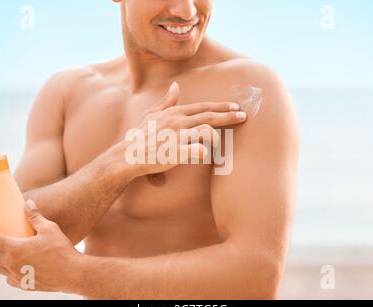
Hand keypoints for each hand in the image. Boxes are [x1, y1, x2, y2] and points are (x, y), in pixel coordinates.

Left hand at [0, 199, 80, 292]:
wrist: (72, 273)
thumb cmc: (61, 249)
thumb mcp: (49, 228)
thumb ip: (35, 216)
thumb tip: (27, 203)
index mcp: (15, 249)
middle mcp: (12, 264)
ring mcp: (17, 276)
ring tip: (5, 251)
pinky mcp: (24, 285)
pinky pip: (8, 278)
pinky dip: (8, 270)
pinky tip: (17, 264)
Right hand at [122, 82, 247, 175]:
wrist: (128, 154)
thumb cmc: (141, 136)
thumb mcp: (151, 114)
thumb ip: (166, 101)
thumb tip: (175, 86)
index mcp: (174, 113)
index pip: (202, 107)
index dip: (220, 106)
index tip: (234, 106)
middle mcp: (178, 121)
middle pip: (209, 116)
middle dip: (228, 115)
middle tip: (243, 116)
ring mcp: (177, 136)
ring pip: (206, 131)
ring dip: (216, 136)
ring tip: (221, 143)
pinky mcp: (175, 151)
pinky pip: (197, 150)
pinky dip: (204, 151)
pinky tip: (206, 155)